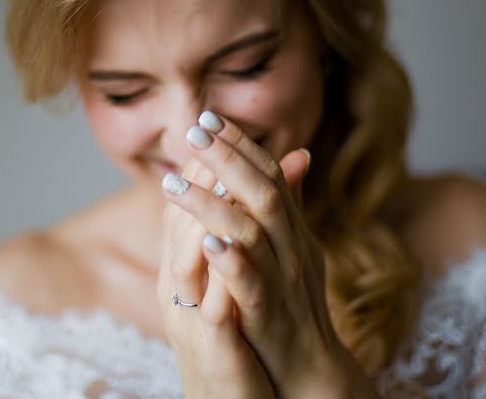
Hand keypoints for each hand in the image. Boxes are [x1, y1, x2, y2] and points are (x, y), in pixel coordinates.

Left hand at [163, 111, 374, 397]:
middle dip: (228, 159)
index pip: (269, 175)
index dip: (241, 144)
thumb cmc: (295, 302)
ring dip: (214, 205)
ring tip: (175, 183)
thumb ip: (291, 202)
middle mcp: (291, 247)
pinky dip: (230, 262)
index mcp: (291, 229)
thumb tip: (297, 153)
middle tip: (193, 130)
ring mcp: (281, 280)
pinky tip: (206, 241)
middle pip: (262, 192)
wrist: (309, 367)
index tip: (209, 117)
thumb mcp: (297, 246)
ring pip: (252, 232)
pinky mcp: (268, 315)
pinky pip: (251, 284)